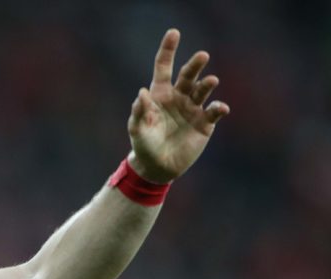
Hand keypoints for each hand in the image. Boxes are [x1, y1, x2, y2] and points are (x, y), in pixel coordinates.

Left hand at [127, 29, 229, 183]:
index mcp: (160, 94)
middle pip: (188, 75)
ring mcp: (193, 108)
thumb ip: (139, 112)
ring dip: (207, 84)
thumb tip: (142, 93)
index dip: (168, 50)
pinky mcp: (205, 123)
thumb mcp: (137, 130)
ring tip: (210, 81)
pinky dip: (218, 108)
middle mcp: (178, 97)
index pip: (164, 68)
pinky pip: (214, 111)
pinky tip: (220, 108)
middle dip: (195, 65)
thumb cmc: (145, 145)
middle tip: (202, 56)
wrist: (158, 167)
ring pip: (202, 90)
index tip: (174, 33)